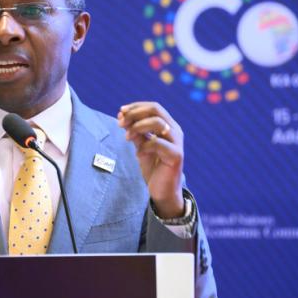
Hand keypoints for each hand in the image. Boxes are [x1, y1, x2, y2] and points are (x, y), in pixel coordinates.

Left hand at [118, 101, 183, 218]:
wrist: (163, 191)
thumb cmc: (153, 168)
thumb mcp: (141, 146)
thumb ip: (135, 133)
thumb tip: (121, 117)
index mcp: (168, 126)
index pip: (153, 107)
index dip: (136, 107)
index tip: (120, 112)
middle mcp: (175, 131)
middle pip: (156, 110)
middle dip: (135, 114)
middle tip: (120, 123)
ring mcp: (177, 142)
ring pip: (158, 123)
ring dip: (138, 127)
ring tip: (127, 138)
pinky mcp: (176, 156)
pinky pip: (158, 143)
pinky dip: (144, 145)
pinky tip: (138, 153)